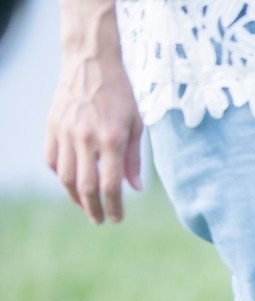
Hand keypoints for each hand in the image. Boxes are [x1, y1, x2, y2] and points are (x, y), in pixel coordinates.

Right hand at [44, 0, 142, 223]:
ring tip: (87, 206)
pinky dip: (61, 176)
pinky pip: (52, 160)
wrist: (90, 62)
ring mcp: (65, 133)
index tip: (117, 219)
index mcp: (111, 140)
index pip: (110, 185)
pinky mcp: (52, 127)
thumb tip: (134, 188)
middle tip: (101, 220)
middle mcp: (86, 139)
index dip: (114, 207)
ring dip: (75, 197)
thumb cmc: (120, 93)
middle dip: (94, 209)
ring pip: (66, 177)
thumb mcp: (137, 124)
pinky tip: (72, 182)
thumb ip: (134, 158)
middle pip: (86, 187)